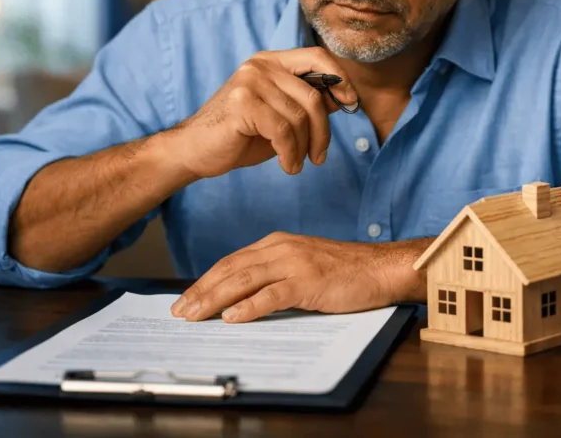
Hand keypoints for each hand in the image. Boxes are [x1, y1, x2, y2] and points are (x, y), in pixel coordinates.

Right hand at [166, 48, 357, 178]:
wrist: (194, 150)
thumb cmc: (241, 135)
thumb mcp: (282, 117)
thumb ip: (308, 102)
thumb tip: (342, 96)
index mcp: (272, 61)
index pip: (318, 56)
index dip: (341, 78)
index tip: (351, 103)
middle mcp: (261, 65)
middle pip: (313, 96)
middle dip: (322, 132)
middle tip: (319, 157)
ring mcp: (250, 81)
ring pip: (299, 118)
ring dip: (303, 149)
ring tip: (295, 163)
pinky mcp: (241, 103)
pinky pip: (283, 131)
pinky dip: (290, 153)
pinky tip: (287, 165)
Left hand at [170, 233, 430, 322]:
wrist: (379, 268)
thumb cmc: (345, 271)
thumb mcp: (303, 265)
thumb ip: (275, 275)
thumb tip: (243, 298)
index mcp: (278, 243)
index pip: (232, 261)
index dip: (206, 280)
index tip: (186, 298)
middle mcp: (282, 249)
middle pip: (231, 269)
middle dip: (202, 291)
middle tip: (180, 311)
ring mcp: (295, 264)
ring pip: (244, 280)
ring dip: (215, 299)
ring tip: (196, 315)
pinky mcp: (308, 281)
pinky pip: (272, 294)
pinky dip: (249, 307)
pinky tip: (233, 318)